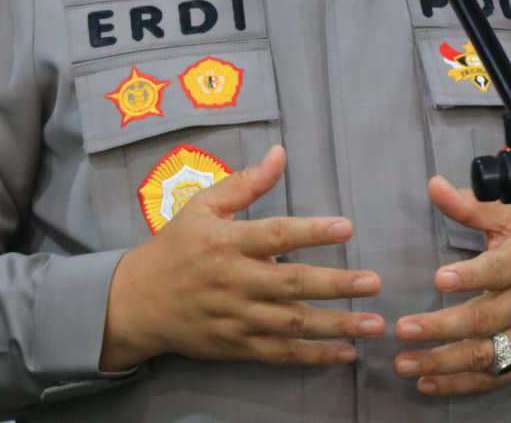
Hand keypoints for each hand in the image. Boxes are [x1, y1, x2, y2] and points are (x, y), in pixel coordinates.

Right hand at [100, 144, 384, 369]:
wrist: (136, 302)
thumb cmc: (175, 247)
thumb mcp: (202, 206)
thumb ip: (244, 184)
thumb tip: (280, 154)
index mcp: (225, 242)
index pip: (274, 235)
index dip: (311, 231)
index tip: (347, 227)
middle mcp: (233, 282)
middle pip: (290, 284)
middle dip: (335, 285)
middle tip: (374, 282)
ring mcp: (236, 318)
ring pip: (291, 325)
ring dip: (336, 326)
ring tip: (374, 324)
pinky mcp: (237, 346)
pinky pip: (280, 354)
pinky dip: (314, 356)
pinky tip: (346, 353)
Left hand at [392, 175, 510, 395]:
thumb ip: (473, 207)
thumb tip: (435, 185)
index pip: (500, 270)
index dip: (472, 276)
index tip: (440, 278)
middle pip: (487, 319)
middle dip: (444, 326)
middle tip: (405, 328)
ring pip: (488, 355)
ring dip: (444, 362)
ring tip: (405, 362)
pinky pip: (494, 378)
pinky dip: (461, 384)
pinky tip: (427, 382)